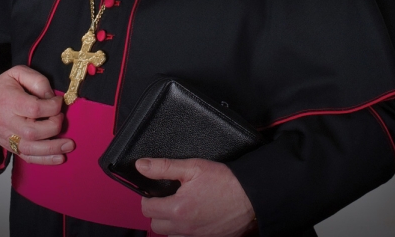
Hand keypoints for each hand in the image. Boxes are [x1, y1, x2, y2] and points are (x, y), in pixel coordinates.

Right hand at [0, 65, 71, 164]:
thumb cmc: (0, 88)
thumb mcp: (17, 73)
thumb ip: (37, 80)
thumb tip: (51, 96)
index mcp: (9, 102)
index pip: (35, 109)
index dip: (53, 106)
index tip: (58, 101)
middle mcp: (7, 123)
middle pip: (34, 132)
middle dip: (54, 126)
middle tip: (60, 117)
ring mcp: (8, 137)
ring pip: (30, 148)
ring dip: (53, 149)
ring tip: (69, 145)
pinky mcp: (10, 147)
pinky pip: (26, 157)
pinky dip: (44, 160)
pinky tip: (59, 158)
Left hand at [138, 158, 255, 236]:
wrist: (252, 196)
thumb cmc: (227, 181)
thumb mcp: (195, 167)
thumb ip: (165, 167)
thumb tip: (142, 166)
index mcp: (177, 208)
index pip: (146, 208)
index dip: (149, 197)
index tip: (157, 192)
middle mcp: (183, 227)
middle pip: (156, 224)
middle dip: (158, 211)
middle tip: (169, 199)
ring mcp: (195, 235)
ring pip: (170, 234)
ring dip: (171, 223)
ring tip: (183, 209)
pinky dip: (186, 230)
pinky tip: (195, 218)